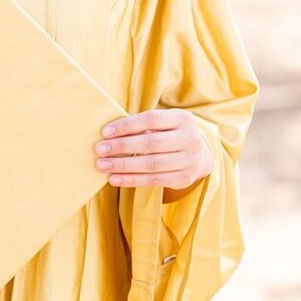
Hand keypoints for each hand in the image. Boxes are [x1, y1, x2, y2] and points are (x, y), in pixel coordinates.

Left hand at [94, 107, 212, 189]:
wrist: (201, 155)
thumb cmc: (172, 134)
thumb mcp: (166, 123)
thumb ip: (144, 125)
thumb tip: (110, 133)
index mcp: (182, 119)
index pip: (150, 120)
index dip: (127, 125)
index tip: (105, 132)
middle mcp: (189, 139)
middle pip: (150, 143)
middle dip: (122, 147)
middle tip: (99, 150)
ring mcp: (189, 161)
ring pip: (151, 164)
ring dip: (123, 166)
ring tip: (102, 166)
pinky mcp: (183, 179)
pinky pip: (153, 180)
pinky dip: (131, 180)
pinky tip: (114, 179)